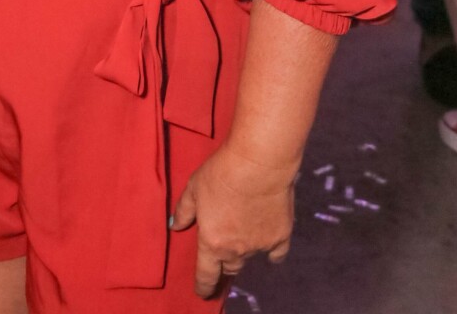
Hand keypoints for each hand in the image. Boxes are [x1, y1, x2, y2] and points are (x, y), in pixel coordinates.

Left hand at [171, 142, 293, 298]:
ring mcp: (260, 246)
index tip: (202, 292)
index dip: (203, 286)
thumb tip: (175, 225)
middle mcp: (236, 251)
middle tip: (223, 261)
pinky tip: (268, 241)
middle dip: (224, 267)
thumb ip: (184, 210)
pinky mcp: (281, 237)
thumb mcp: (194, 187)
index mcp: (212, 243)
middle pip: (230, 268)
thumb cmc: (221, 173)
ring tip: (244, 235)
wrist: (258, 164)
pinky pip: (276, 253)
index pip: (206, 275)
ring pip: (250, 258)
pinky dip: (271, 251)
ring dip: (245, 251)